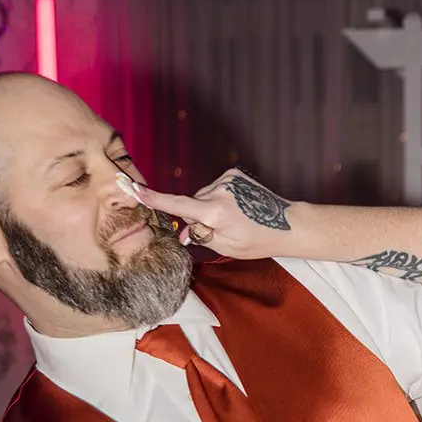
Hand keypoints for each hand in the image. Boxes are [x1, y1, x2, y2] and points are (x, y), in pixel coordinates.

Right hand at [132, 170, 293, 257]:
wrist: (288, 224)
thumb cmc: (258, 240)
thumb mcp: (227, 247)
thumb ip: (202, 236)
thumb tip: (185, 230)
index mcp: (215, 212)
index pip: (178, 205)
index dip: (154, 199)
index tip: (133, 188)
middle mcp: (219, 191)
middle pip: (191, 204)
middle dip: (198, 217)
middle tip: (222, 230)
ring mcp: (227, 179)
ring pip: (202, 196)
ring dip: (209, 208)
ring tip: (234, 219)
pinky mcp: (234, 174)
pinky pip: (214, 188)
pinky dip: (218, 199)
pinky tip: (237, 208)